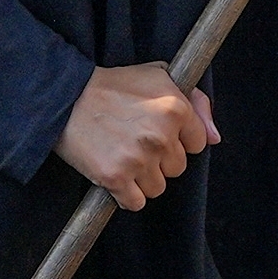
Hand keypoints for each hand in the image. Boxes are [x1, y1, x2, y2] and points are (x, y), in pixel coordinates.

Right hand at [57, 61, 217, 209]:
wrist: (63, 98)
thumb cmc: (112, 85)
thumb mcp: (157, 76)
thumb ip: (195, 101)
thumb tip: (214, 138)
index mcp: (175, 108)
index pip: (197, 143)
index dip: (176, 139)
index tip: (155, 130)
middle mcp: (160, 135)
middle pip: (177, 168)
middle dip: (159, 159)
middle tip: (133, 140)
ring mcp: (138, 159)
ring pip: (158, 187)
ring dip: (142, 178)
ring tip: (121, 154)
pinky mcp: (115, 178)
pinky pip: (135, 203)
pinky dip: (125, 195)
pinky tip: (114, 173)